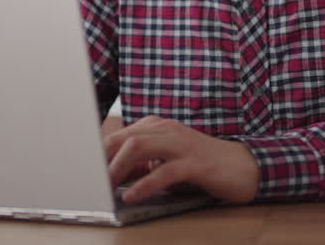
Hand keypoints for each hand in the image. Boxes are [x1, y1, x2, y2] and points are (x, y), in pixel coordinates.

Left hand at [103, 116, 258, 204]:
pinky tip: (133, 196)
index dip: (98, 154)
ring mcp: (181, 144)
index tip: (82, 171)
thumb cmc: (201, 164)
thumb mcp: (166, 162)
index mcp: (157, 127)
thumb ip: (141, 165)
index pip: (118, 136)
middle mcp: (167, 130)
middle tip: (88, 181)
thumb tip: (110, 176)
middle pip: (124, 138)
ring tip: (105, 187)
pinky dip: (145, 184)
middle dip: (102, 159)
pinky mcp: (195, 162)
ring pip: (139, 146)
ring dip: (117, 168)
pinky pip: (165, 171)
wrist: (242, 166)